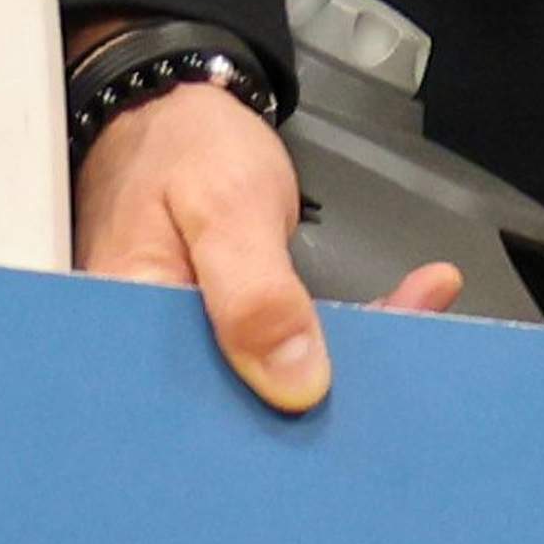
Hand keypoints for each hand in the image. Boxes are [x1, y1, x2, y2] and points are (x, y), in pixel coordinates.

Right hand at [71, 82, 454, 417]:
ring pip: (276, 381)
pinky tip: (406, 304)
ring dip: (349, 363)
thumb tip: (295, 385)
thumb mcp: (226, 207)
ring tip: (415, 325)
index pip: (197, 419)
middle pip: (241, 411)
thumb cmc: (184, 147)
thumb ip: (254, 293)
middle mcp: (160, 358)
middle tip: (396, 384)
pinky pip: (291, 346)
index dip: (266, 435)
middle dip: (320, 405)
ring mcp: (198, 346)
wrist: (179, 108)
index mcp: (129, 341)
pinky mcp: (233, 330)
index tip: (342, 420)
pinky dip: (349, 329)